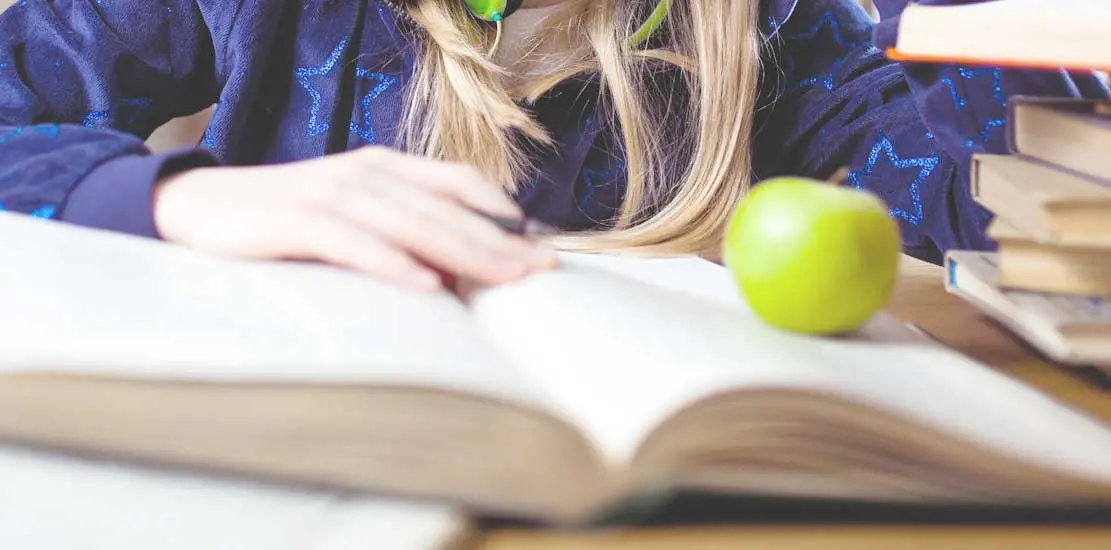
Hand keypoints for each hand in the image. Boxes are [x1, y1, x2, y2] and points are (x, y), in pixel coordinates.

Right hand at [152, 147, 557, 290]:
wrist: (199, 205)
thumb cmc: (285, 217)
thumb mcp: (350, 212)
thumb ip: (398, 228)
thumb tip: (454, 271)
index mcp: (382, 167)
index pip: (457, 183)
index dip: (502, 211)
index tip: (541, 243)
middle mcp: (364, 174)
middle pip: (445, 209)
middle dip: (499, 241)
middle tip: (542, 270)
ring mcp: (331, 193)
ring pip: (411, 223)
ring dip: (464, 252)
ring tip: (506, 278)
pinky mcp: (296, 220)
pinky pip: (355, 243)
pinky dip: (394, 264)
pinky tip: (428, 287)